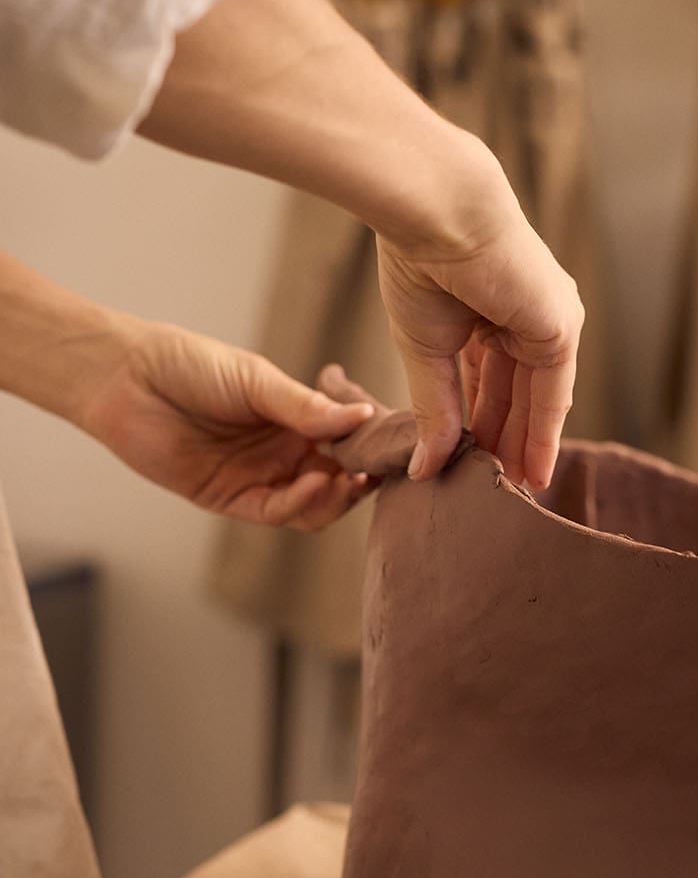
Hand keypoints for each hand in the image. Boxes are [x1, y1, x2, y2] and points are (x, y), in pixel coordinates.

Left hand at [79, 320, 375, 529]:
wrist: (127, 379)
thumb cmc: (191, 366)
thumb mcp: (258, 381)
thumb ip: (308, 408)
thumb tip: (364, 417)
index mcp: (296, 418)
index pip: (347, 441)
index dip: (370, 446)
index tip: (391, 445)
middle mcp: (283, 451)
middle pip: (338, 479)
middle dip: (360, 479)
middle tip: (375, 471)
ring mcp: (259, 477)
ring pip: (313, 504)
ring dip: (336, 498)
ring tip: (348, 482)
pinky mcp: (231, 498)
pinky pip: (276, 512)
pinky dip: (301, 504)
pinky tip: (314, 484)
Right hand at [377, 148, 584, 489]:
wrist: (435, 215)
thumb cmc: (421, 264)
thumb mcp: (426, 352)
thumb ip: (436, 409)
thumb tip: (425, 467)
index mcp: (494, 313)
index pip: (492, 383)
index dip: (483, 427)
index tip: (475, 468)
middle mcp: (529, 317)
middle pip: (519, 397)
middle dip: (507, 444)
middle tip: (499, 493)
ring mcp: (550, 321)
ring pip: (538, 400)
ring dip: (524, 447)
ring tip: (514, 493)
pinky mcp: (561, 327)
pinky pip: (552, 393)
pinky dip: (540, 434)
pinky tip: (530, 470)